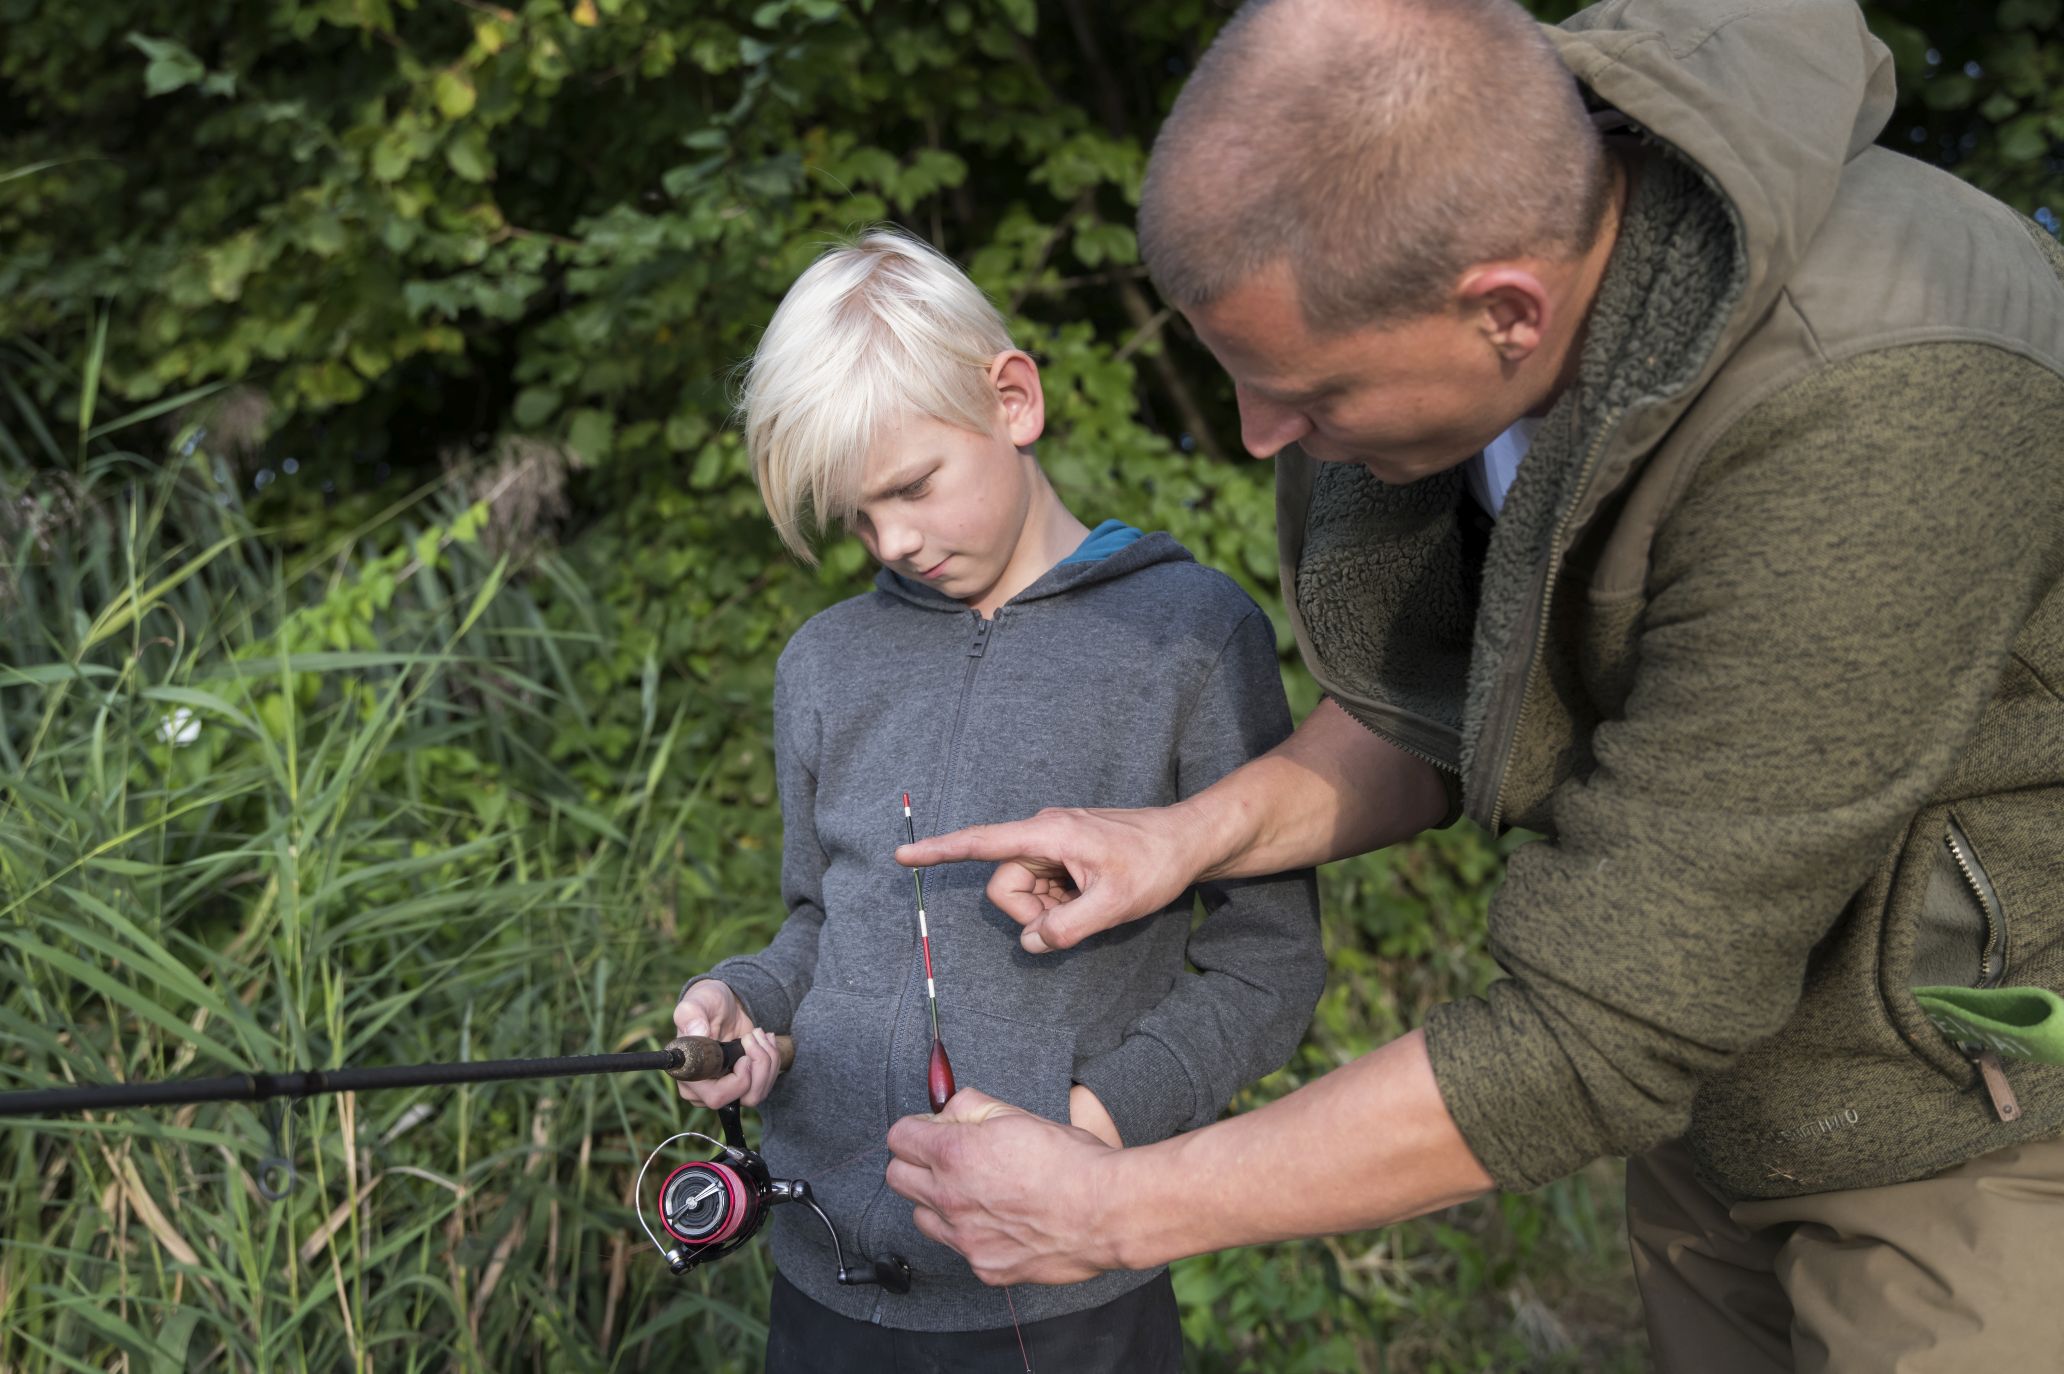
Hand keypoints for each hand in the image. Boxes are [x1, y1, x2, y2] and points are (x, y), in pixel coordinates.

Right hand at [672, 980, 781, 1109]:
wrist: (723, 1005)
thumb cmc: (706, 1003)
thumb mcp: (697, 1002)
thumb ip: (691, 1015)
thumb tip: (697, 1032)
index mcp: (690, 1075)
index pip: (717, 1097)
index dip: (739, 1081)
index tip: (744, 1056)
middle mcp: (705, 1089)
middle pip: (743, 1098)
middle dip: (759, 1066)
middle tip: (753, 1037)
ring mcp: (726, 1088)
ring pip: (757, 1093)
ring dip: (767, 1061)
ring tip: (759, 1034)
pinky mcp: (743, 1083)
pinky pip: (764, 1085)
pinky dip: (772, 1061)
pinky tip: (765, 1040)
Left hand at [885, 1087, 1120, 1285]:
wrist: (1106, 1212)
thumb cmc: (1070, 1161)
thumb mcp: (1017, 1114)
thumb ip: (971, 1107)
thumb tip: (948, 1109)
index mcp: (954, 1155)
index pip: (898, 1138)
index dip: (916, 1129)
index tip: (931, 1130)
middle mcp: (950, 1200)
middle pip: (897, 1178)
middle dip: (916, 1163)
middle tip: (946, 1158)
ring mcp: (965, 1239)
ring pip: (922, 1217)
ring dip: (937, 1201)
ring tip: (974, 1192)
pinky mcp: (985, 1267)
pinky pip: (959, 1248)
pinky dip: (971, 1233)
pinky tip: (1001, 1221)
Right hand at [894, 805, 1208, 952]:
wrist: (1188, 840)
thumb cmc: (1155, 864)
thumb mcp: (1113, 906)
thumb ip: (1065, 928)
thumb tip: (1031, 942)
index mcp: (1049, 834)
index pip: (981, 844)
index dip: (939, 852)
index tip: (903, 856)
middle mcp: (1044, 831)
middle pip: (1005, 884)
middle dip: (1030, 911)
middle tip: (1076, 915)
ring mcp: (1054, 841)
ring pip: (1024, 888)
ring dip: (1049, 907)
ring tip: (1091, 902)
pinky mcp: (1063, 850)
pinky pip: (1043, 884)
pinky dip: (1060, 900)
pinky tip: (1091, 896)